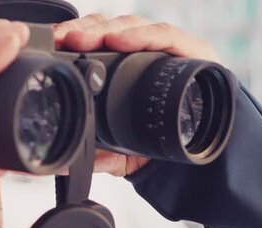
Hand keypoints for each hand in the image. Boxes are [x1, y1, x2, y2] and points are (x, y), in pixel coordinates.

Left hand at [53, 14, 220, 176]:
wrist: (208, 157)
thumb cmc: (166, 144)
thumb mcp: (123, 153)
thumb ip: (97, 155)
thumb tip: (67, 166)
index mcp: (125, 68)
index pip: (96, 40)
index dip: (73, 35)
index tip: (52, 40)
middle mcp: (146, 53)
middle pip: (110, 28)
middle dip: (85, 30)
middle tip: (65, 39)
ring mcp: (169, 50)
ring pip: (133, 26)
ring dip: (106, 30)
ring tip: (84, 40)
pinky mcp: (196, 51)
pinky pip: (166, 36)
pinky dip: (142, 36)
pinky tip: (120, 41)